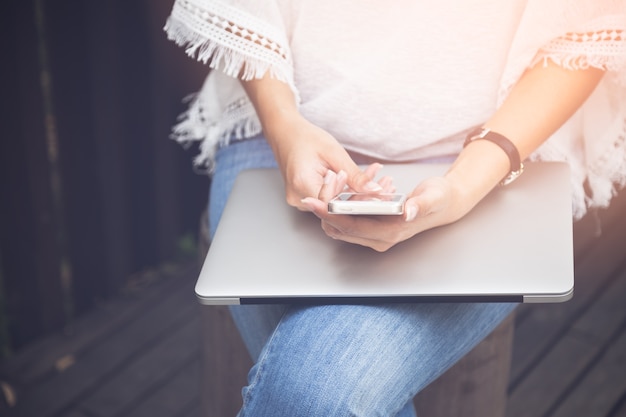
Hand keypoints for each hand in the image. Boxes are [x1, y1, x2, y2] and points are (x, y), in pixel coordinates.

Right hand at [267, 115, 390, 208]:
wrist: (286, 134)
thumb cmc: (305, 138)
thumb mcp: (333, 152)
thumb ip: (354, 174)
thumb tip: (374, 190)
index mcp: (301, 183)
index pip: (334, 203)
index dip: (357, 200)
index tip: (376, 191)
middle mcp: (299, 198)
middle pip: (336, 207)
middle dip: (361, 197)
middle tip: (384, 184)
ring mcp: (302, 201)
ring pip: (335, 205)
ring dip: (356, 195)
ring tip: (376, 180)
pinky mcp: (307, 200)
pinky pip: (330, 201)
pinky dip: (346, 193)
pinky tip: (360, 183)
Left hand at [301, 173, 468, 251]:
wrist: (444, 202)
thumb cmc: (439, 198)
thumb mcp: (433, 197)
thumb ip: (419, 204)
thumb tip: (406, 212)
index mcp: (391, 232)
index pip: (353, 226)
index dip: (332, 215)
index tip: (315, 202)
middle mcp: (380, 238)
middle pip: (342, 229)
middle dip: (325, 211)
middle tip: (315, 191)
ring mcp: (376, 235)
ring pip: (342, 226)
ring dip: (331, 209)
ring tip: (328, 185)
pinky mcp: (373, 228)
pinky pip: (349, 221)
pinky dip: (341, 207)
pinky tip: (340, 189)